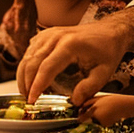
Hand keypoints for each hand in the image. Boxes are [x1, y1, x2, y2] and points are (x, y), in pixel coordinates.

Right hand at [18, 6, 133, 104]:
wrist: (110, 30)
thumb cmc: (108, 51)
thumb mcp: (105, 72)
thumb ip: (89, 88)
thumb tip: (75, 102)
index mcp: (70, 45)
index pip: (46, 68)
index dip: (37, 85)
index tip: (32, 100)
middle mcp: (56, 36)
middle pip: (31, 61)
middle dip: (26, 83)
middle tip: (27, 100)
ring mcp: (49, 33)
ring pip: (27, 55)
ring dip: (23, 75)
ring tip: (26, 92)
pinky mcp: (46, 34)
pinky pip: (30, 50)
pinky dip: (27, 65)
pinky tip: (29, 77)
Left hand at [82, 93, 133, 124]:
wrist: (124, 106)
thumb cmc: (110, 100)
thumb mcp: (97, 99)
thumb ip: (86, 104)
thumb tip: (79, 109)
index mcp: (94, 113)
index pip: (81, 118)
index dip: (79, 116)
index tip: (78, 115)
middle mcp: (97, 121)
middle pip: (88, 119)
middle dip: (89, 114)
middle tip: (94, 108)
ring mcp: (102, 124)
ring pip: (94, 120)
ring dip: (96, 116)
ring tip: (104, 109)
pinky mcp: (106, 125)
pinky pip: (100, 122)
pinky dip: (101, 118)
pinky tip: (108, 113)